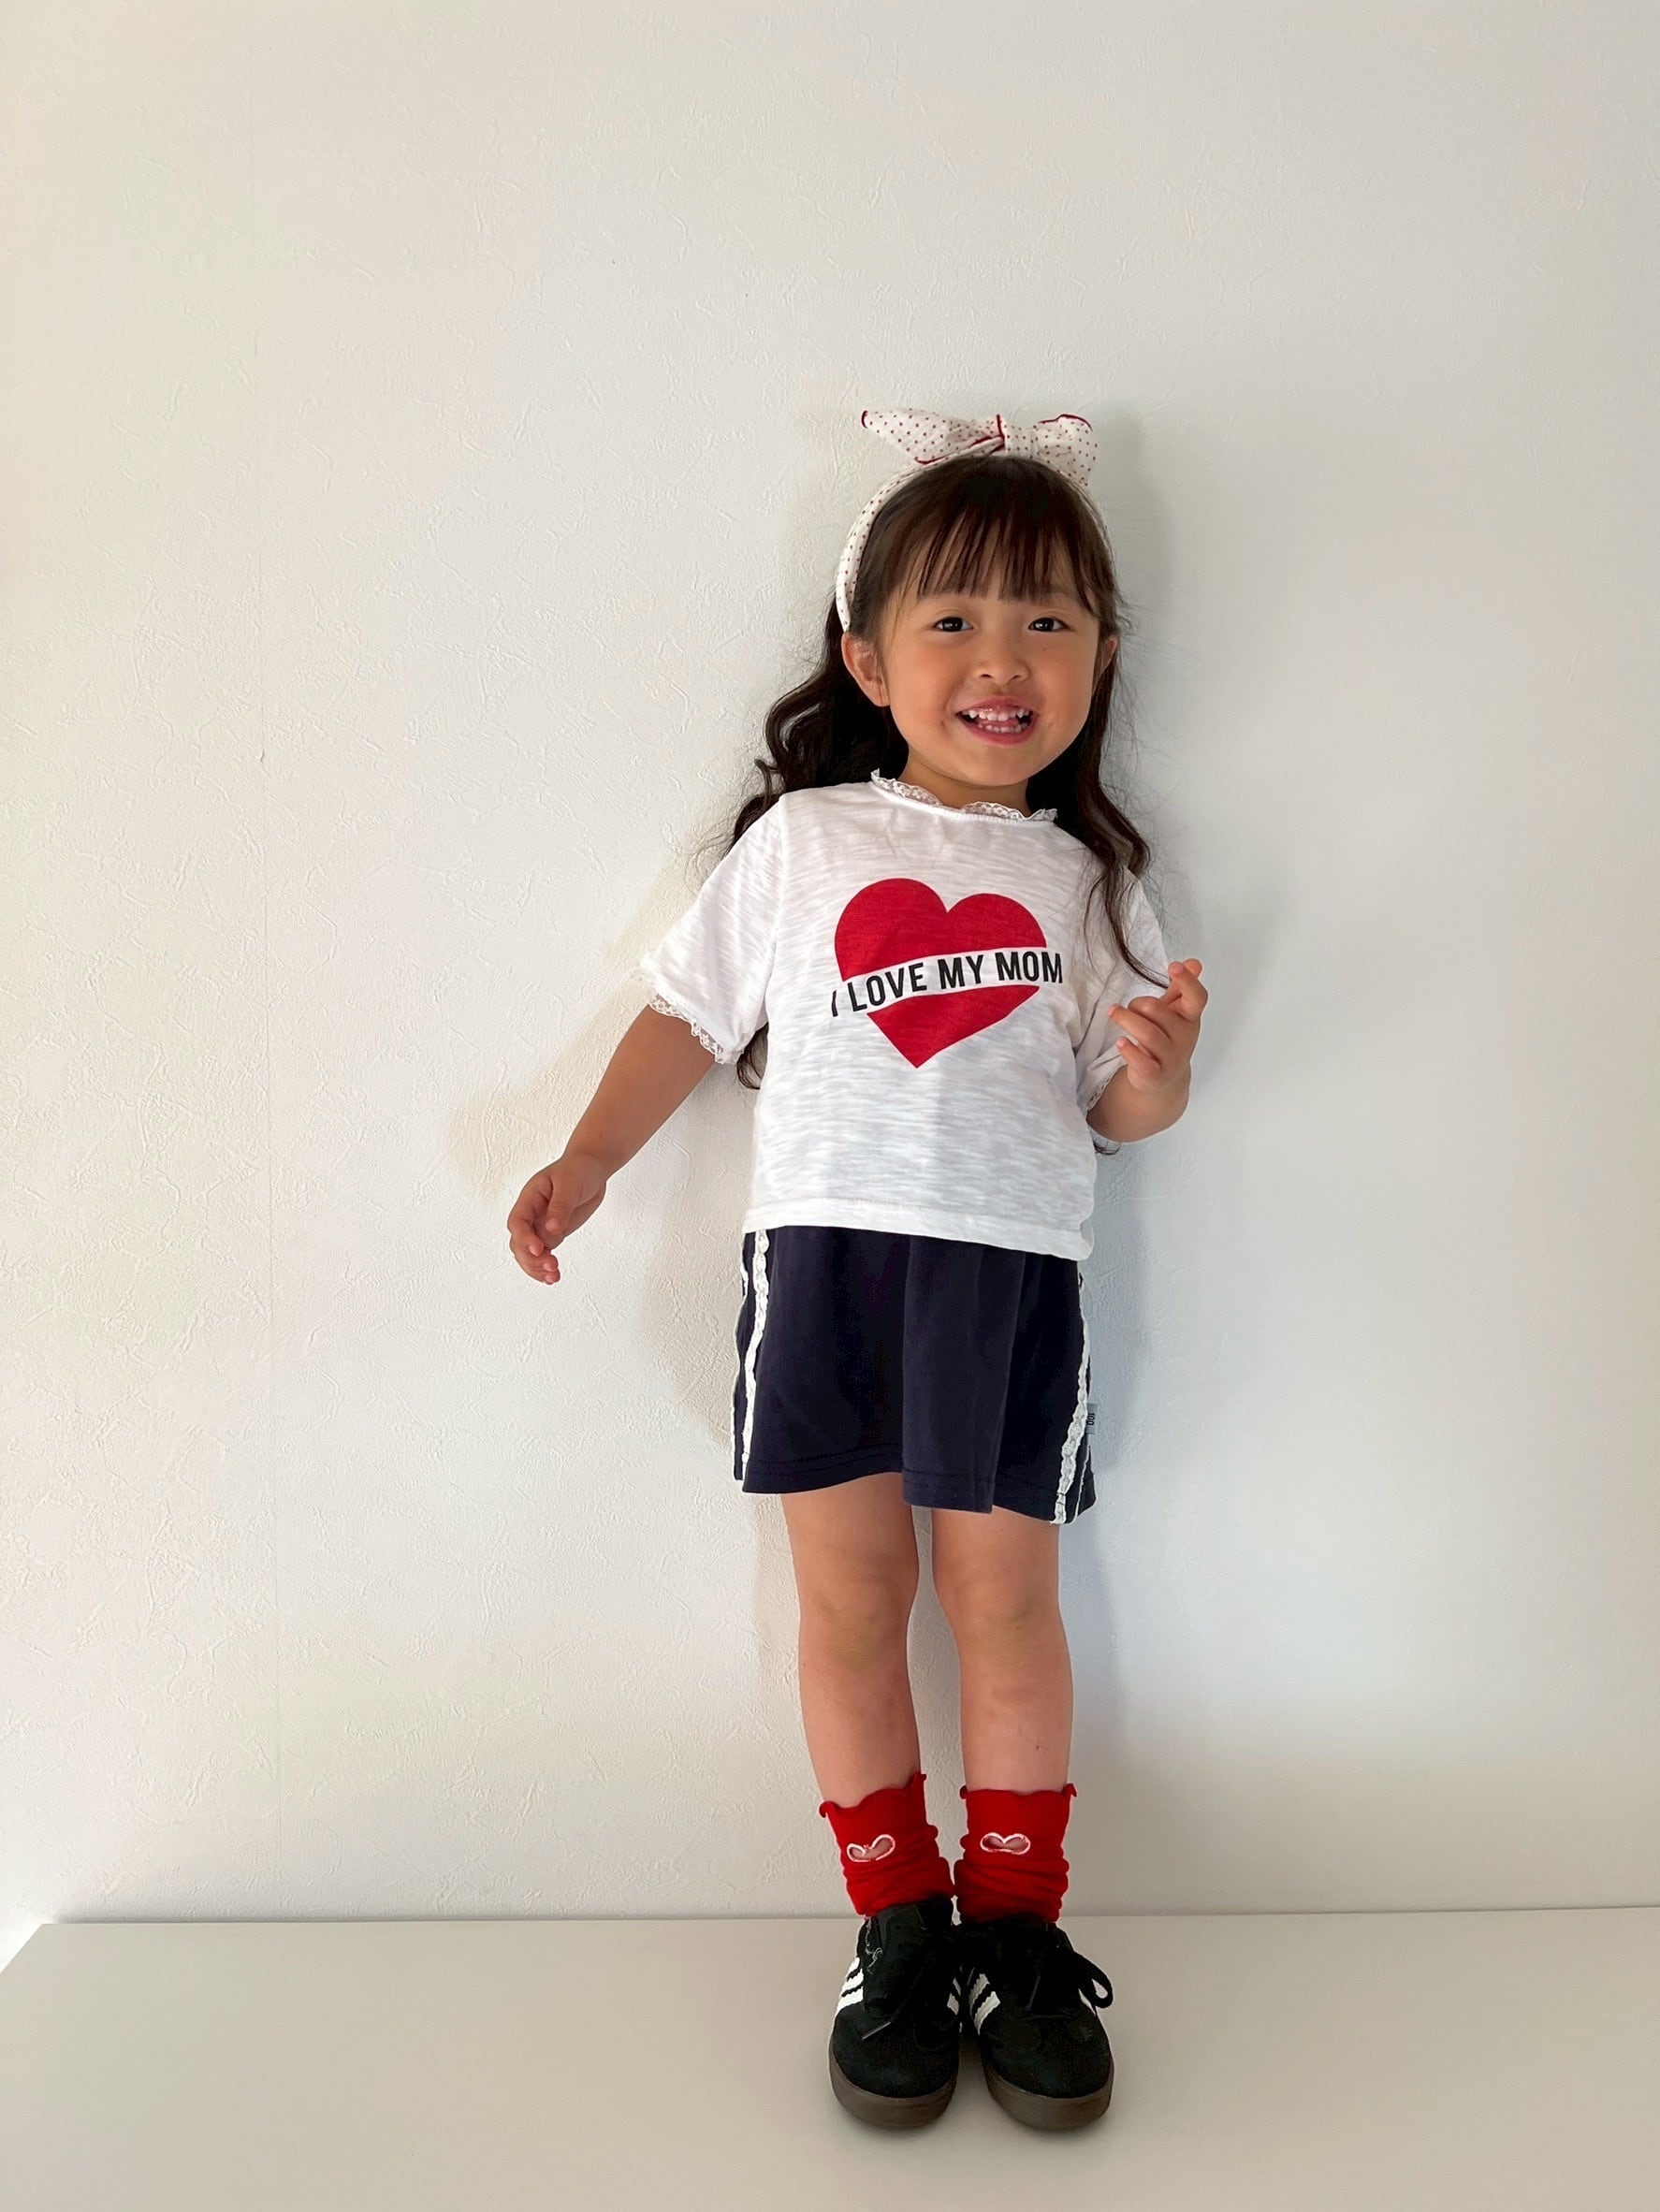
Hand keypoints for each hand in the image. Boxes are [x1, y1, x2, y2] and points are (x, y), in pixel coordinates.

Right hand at [506, 1151, 608, 1283]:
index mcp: (529, 1198)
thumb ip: (560, 1206)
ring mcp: (540, 1225)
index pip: (518, 1222)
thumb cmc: (578, 1169)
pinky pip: (543, 1254)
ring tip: (554, 1277)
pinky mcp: (553, 1233)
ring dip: (537, 1268)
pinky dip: (546, 1267)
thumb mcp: (570, 1183)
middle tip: (551, 1267)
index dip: (525, 1238)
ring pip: (529, 1253)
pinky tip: (554, 1277)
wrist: (591, 1167)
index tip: (539, 1249)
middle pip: (519, 1243)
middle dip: (531, 1259)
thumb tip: (552, 1229)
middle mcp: (531, 1214)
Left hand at [1108, 959, 1205, 1091]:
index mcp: (1190, 1018)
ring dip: (1126, 1020)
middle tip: (1128, 1007)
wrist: (1165, 1080)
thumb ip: (1181, 989)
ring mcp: (1171, 1058)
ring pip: (1147, 1034)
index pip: (1196, 998)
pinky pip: (1142, 1062)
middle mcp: (1184, 1038)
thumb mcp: (1175, 1013)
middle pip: (1157, 1011)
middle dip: (1137, 1004)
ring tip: (1113, 1013)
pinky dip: (1129, 1050)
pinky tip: (1120, 1042)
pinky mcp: (1154, 1075)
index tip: (1174, 965)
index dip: (1187, 981)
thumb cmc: (1167, 1038)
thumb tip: (1194, 962)